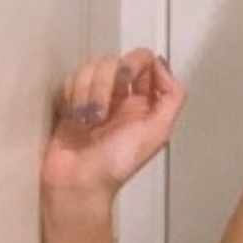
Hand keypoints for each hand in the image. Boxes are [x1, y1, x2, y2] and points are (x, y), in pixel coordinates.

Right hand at [42, 48, 185, 202]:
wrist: (77, 181)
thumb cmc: (117, 163)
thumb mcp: (157, 133)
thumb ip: (172, 97)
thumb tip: (161, 64)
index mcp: (146, 103)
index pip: (146, 62)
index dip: (137, 64)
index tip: (128, 81)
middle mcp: (122, 96)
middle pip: (116, 61)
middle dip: (107, 81)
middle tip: (103, 109)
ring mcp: (96, 97)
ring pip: (92, 68)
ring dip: (88, 93)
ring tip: (88, 122)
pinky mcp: (71, 100)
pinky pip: (71, 79)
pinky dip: (72, 96)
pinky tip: (75, 117)